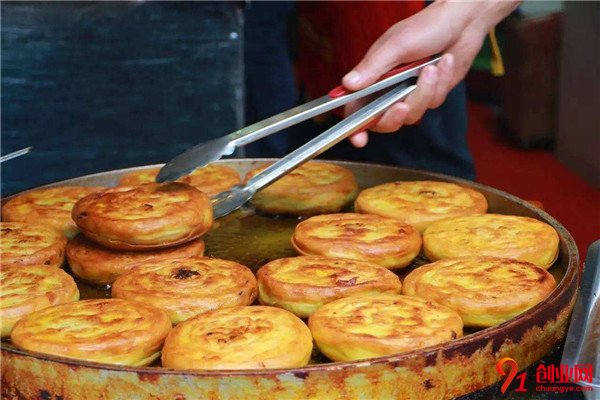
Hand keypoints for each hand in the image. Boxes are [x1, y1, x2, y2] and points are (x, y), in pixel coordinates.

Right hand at [343, 0, 519, 146]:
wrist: (461, 22)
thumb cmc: (426, 27)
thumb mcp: (396, 45)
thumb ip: (372, 68)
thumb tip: (348, 84)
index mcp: (373, 76)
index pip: (356, 107)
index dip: (355, 125)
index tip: (358, 139)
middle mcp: (389, 88)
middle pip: (384, 120)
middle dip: (394, 115)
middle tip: (402, 104)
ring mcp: (410, 93)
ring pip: (412, 114)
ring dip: (424, 92)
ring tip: (430, 68)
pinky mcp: (431, 94)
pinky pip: (433, 102)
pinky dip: (440, 83)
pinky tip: (443, 63)